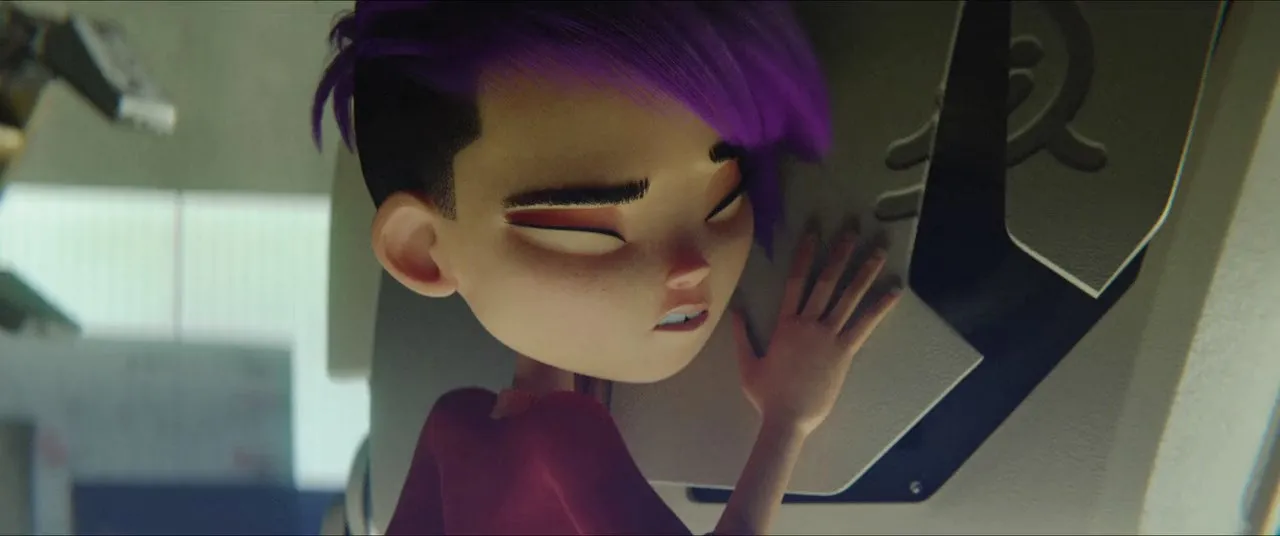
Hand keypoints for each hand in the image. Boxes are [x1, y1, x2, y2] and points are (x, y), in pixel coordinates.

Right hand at [730, 231, 899, 435]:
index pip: (795, 281)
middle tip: (852, 230)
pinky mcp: (844, 353)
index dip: (805, 255)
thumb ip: (741, 335)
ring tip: (878, 251)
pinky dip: (880, 307)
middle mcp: (808, 324)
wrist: (787, 419)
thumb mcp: (747, 363)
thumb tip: (734, 310)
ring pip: (848, 298)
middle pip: (825, 281)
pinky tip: (894, 290)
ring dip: (864, 272)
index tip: (813, 233)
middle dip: (839, 254)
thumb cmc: (766, 395)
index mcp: (784, 324)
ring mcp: (828, 337)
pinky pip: (865, 325)